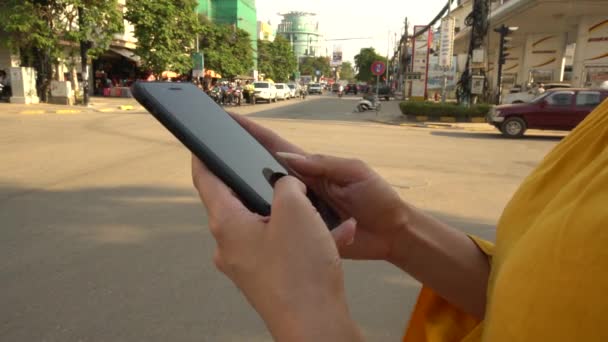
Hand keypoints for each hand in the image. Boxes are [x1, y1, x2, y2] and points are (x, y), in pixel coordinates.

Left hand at [192, 156, 362, 340]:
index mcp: (227, 224)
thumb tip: (284, 184)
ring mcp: (247, 264)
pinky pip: (281, 246)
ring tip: (321, 214)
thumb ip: (285, 184)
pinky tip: (330, 237)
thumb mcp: (296, 210)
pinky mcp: (265, 277)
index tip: (201, 146)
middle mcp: (230, 245)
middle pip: (240, 202)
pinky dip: (302, 237)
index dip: (203, 157)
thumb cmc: (300, 272)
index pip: (205, 180)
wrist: (316, 325)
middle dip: (266, 188)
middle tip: (284, 178)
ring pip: (267, 225)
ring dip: (294, 215)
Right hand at [230, 114, 410, 262]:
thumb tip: (284, 156)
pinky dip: (262, 225)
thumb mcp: (355, 172)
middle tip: (210, 158)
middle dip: (238, 162)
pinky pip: (279, 227)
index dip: (252, 132)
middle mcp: (299, 187)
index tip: (228, 119)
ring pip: (266, 202)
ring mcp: (298, 210)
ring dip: (245, 197)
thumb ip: (323, 164)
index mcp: (310, 168)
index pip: (275, 146)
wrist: (391, 233)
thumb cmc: (377, 197)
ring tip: (218, 193)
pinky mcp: (301, 233)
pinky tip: (243, 226)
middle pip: (263, 172)